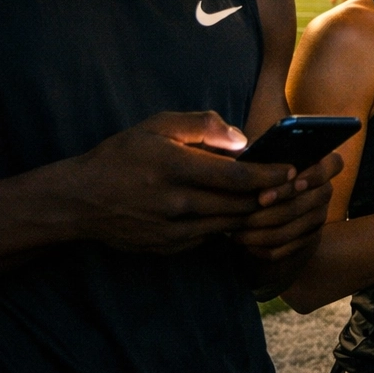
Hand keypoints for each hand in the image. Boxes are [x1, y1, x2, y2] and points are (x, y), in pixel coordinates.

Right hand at [58, 112, 297, 253]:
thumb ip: (203, 126)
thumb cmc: (122, 155)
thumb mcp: (158, 126)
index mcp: (176, 167)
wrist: (80, 200)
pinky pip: (210, 236)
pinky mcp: (168, 247)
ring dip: (252, 212)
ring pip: (229, 224)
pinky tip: (236, 212)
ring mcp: (172, 230)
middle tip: (293, 186)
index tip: (292, 170)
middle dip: (271, 196)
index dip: (270, 174)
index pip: (238, 175)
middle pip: (240, 204)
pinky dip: (226, 224)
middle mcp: (176, 202)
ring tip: (272, 198)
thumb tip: (242, 139)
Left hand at [232, 151, 344, 261]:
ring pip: (298, 226)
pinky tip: (246, 244)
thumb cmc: (254, 175)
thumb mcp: (257, 160)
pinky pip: (291, 246)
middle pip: (313, 198)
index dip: (317, 173)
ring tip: (238, 229)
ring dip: (265, 230)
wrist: (257, 210)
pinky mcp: (309, 238)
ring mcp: (319, 215)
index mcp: (319, 164)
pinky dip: (267, 247)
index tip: (293, 178)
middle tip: (254, 205)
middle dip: (281, 203)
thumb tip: (245, 152)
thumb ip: (258, 156)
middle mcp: (324, 190)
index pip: (334, 164)